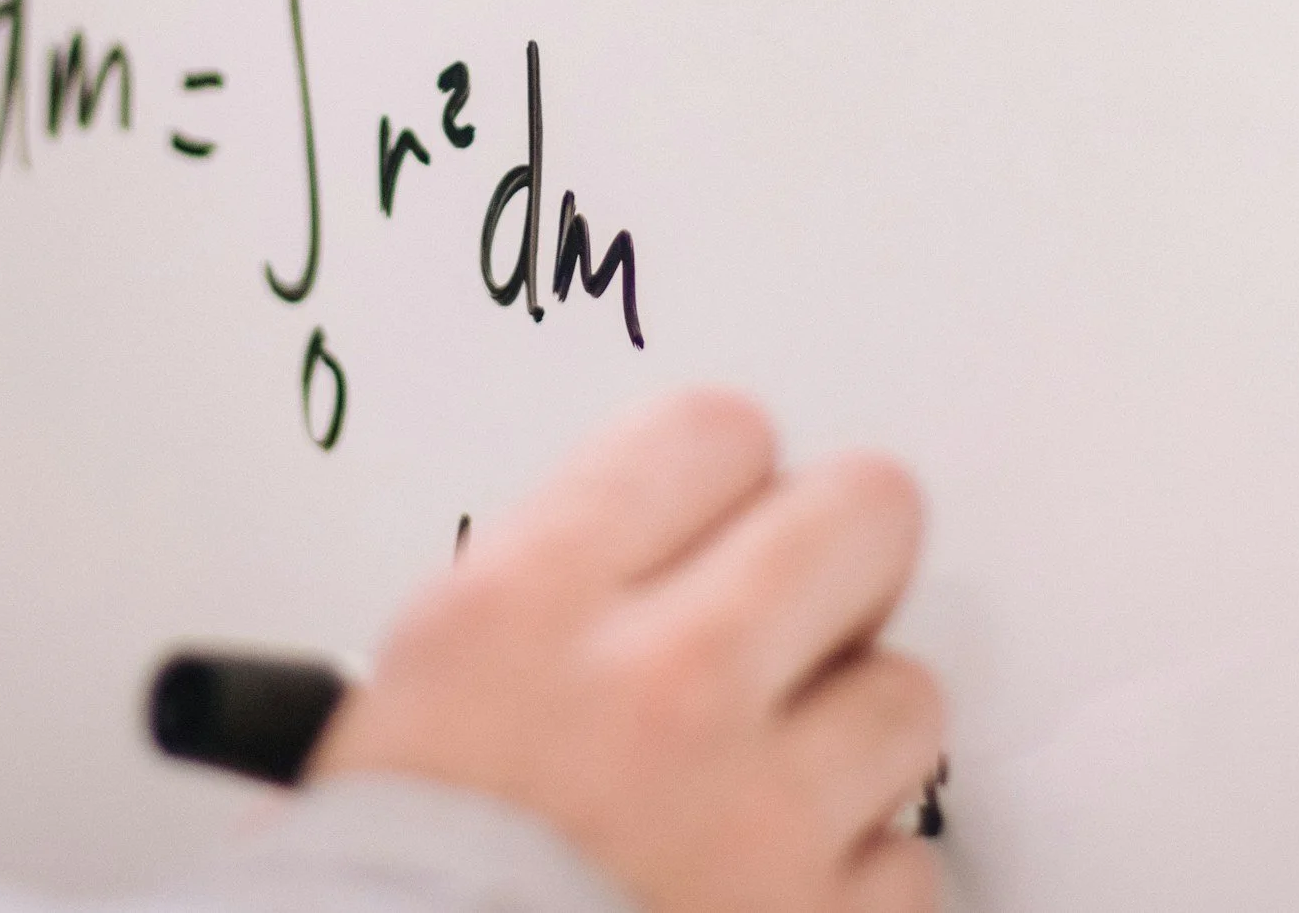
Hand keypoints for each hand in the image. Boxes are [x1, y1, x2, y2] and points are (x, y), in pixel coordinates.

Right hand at [312, 390, 941, 912]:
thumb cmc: (390, 871)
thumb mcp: (427, 673)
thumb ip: (562, 576)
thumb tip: (681, 532)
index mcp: (533, 604)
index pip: (716, 430)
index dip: (726, 475)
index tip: (720, 514)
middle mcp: (660, 687)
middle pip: (861, 515)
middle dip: (839, 554)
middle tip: (802, 603)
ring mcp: (757, 814)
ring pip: (905, 692)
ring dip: (849, 733)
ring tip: (763, 775)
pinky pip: (907, 860)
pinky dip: (854, 876)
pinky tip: (774, 879)